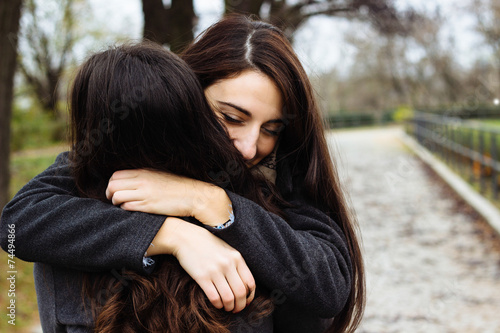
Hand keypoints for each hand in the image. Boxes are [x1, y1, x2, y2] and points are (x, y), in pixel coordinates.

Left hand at [106, 169, 231, 225]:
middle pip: (113, 185)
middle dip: (109, 194)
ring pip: (117, 197)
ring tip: (122, 206)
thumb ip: (144, 176)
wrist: (193, 195)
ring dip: (116, 203)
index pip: (116, 176)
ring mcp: (144, 193)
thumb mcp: (159, 175)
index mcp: (143, 172)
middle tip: (113, 200)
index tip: (114, 191)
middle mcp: (141, 181)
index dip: (111, 184)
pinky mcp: (148, 206)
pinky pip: (128, 207)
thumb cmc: (177, 186)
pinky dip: (125, 209)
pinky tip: (132, 210)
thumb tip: (130, 180)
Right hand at [151, 217, 255, 312]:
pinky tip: (217, 304)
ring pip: (228, 298)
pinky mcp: (202, 277)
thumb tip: (245, 285)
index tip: (246, 301)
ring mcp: (215, 270)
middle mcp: (228, 264)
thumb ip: (236, 263)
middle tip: (236, 309)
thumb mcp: (227, 249)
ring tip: (227, 308)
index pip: (250, 282)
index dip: (250, 296)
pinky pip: (214, 297)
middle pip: (241, 292)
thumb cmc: (207, 244)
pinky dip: (217, 304)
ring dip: (229, 307)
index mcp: (236, 257)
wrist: (185, 238)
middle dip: (240, 305)